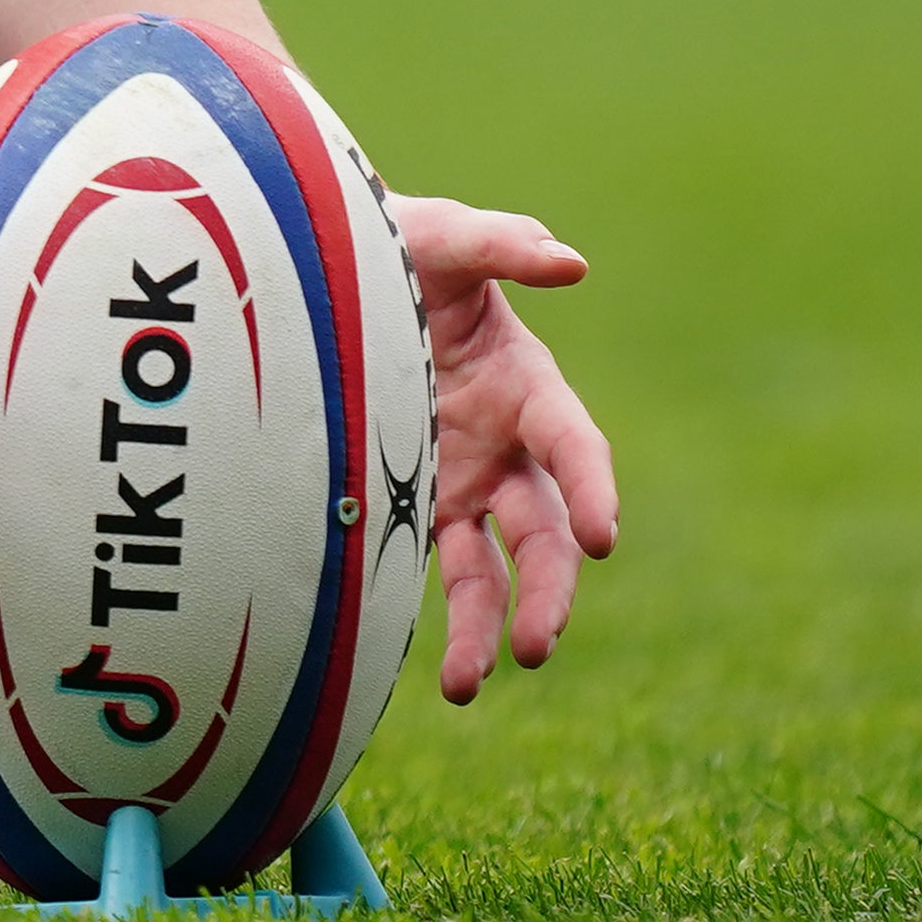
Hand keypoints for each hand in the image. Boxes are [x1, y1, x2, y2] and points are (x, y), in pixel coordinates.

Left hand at [392, 196, 617, 703]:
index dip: (593, 486)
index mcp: (524, 384)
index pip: (574, 443)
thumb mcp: (435, 234)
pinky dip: (434, 620)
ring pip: (491, 570)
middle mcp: (503, 446)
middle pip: (545, 530)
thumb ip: (498, 244)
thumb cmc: (388, 245)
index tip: (604, 534)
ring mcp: (458, 482)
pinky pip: (432, 571)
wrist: (316, 271)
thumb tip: (571, 263)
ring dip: (487, 628)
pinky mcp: (409, 507)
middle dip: (550, 589)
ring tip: (466, 687)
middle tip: (537, 644)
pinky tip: (428, 668)